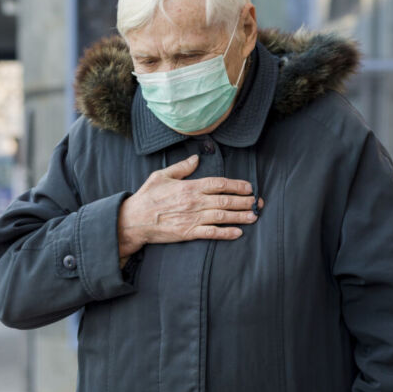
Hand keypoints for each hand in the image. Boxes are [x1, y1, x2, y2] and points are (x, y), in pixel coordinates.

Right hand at [117, 154, 263, 259]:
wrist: (134, 220)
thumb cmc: (146, 197)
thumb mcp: (161, 176)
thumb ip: (181, 168)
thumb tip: (196, 158)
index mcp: (189, 186)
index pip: (219, 184)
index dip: (236, 185)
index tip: (249, 186)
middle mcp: (194, 202)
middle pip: (225, 200)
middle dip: (245, 201)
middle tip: (258, 202)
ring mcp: (193, 218)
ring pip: (223, 216)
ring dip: (240, 216)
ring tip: (254, 216)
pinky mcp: (189, 232)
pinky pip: (212, 233)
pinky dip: (226, 233)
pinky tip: (238, 233)